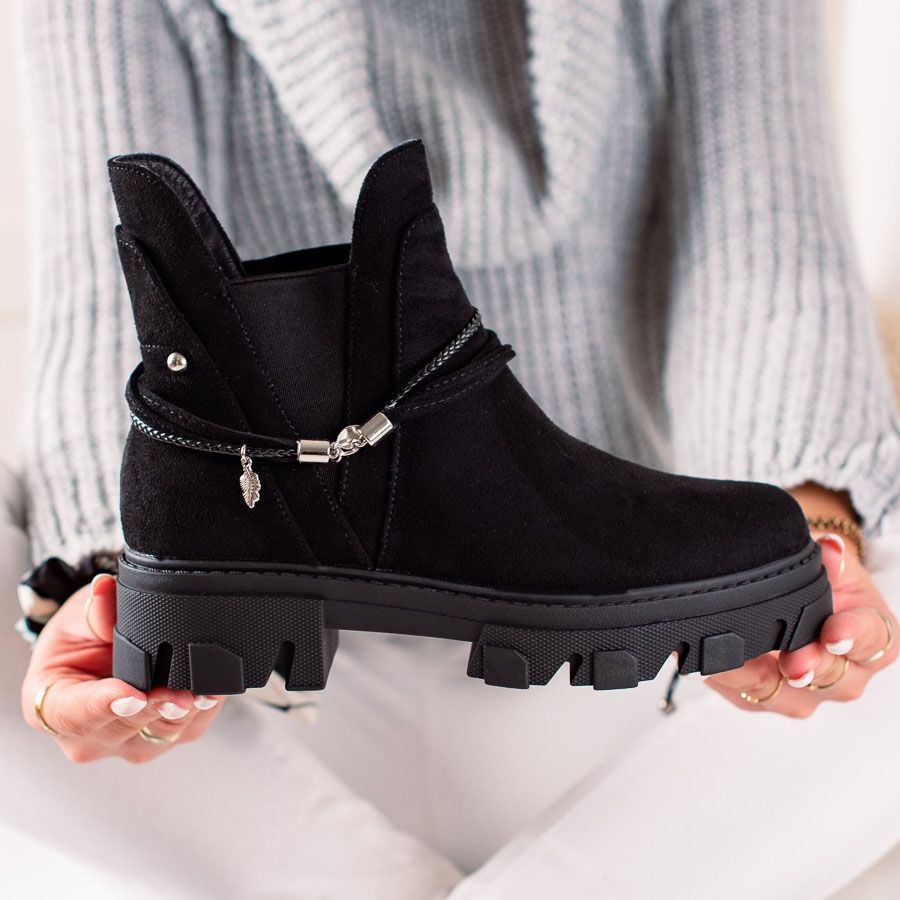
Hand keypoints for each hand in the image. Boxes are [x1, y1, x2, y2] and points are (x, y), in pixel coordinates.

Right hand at [21, 574, 223, 761]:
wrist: (99, 651)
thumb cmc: (80, 638)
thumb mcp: (78, 615)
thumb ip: (94, 609)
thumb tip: (105, 591)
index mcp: (53, 707)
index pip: (76, 713)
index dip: (106, 705)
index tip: (132, 695)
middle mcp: (88, 737)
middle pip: (125, 727)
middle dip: (156, 707)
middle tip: (180, 693)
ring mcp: (127, 743)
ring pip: (161, 732)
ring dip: (186, 711)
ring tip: (203, 691)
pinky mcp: (163, 738)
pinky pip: (189, 729)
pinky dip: (203, 710)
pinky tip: (212, 690)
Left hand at [706, 535, 896, 715]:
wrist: (798, 597)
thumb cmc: (824, 581)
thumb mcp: (831, 563)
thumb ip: (831, 559)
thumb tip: (830, 549)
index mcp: (870, 635)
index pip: (870, 638)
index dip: (852, 635)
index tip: (834, 633)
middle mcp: (846, 672)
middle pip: (831, 676)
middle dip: (808, 666)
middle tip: (792, 659)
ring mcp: (808, 691)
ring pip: (788, 696)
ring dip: (759, 678)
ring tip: (736, 661)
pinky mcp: (767, 697)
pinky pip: (747, 695)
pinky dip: (728, 679)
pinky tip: (711, 662)